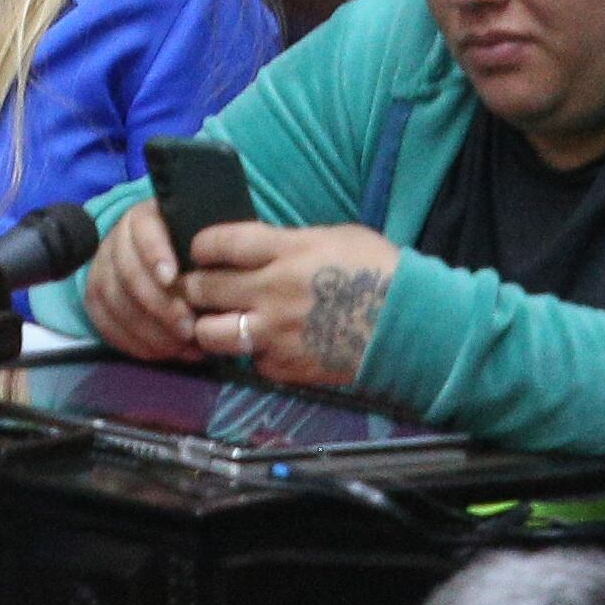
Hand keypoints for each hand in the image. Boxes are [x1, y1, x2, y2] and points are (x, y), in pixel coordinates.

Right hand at [84, 200, 201, 362]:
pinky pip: (103, 321)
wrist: (173, 263)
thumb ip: (212, 256)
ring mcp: (101, 267)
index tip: (172, 280)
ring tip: (180, 348)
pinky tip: (158, 353)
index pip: (143, 231)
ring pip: (114, 300)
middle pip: (127, 272)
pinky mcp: (93, 296)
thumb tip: (221, 280)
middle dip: (159, 305)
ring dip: (148, 330)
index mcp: (145, 217)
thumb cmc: (198, 255)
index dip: (154, 254)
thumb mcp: (207, 244)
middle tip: (189, 330)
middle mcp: (117, 239)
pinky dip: (130, 342)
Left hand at [179, 222, 402, 387]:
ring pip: (211, 333)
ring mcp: (277, 333)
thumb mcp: (333, 237)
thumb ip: (288, 242)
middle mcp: (272, 291)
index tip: (199, 251)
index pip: (217, 243)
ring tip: (216, 322)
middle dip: (192, 287)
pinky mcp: (289, 367)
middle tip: (195, 288)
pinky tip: (264, 348)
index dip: (199, 246)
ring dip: (207, 327)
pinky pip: (252, 363)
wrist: (413, 325)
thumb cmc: (380, 270)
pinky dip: (254, 357)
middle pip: (202, 288)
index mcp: (285, 251)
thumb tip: (257, 248)